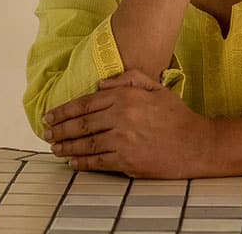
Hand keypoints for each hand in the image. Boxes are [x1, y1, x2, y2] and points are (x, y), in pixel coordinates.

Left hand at [43, 69, 214, 178]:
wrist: (196, 144)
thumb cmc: (177, 116)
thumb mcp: (157, 88)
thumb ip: (129, 79)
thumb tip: (101, 84)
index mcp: (126, 97)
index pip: (86, 103)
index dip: (64, 110)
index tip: (50, 115)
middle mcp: (121, 117)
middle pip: (81, 124)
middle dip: (59, 129)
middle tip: (45, 133)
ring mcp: (122, 140)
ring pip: (85, 144)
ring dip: (65, 147)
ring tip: (54, 147)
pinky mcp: (126, 160)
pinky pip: (97, 161)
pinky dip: (81, 163)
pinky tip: (73, 162)